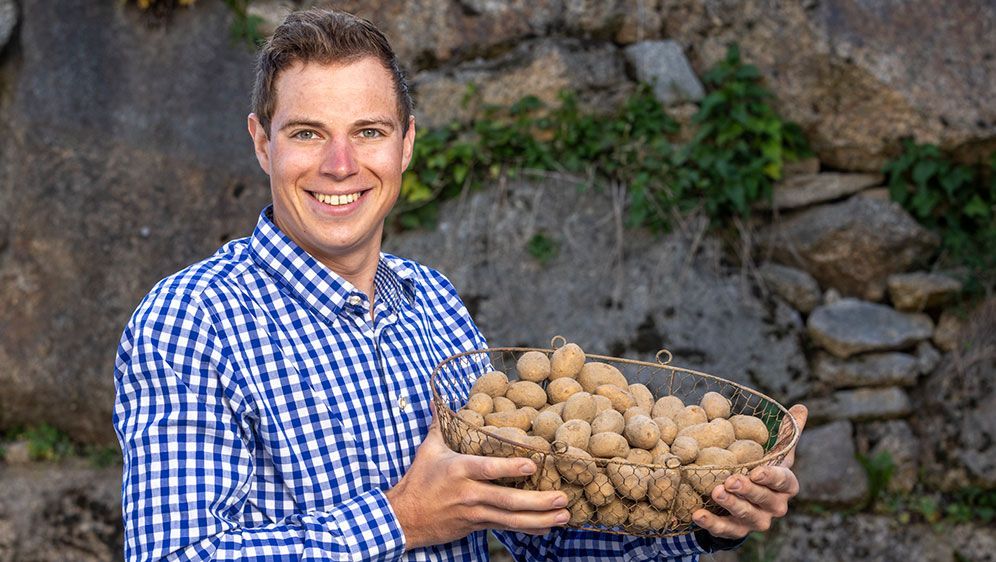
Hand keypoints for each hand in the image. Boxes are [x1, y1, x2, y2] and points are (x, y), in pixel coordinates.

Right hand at [386, 415, 569, 549]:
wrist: (405, 518)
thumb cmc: (419, 480)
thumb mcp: (428, 450)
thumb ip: (440, 425)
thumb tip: (438, 399)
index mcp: (459, 470)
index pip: (487, 469)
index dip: (509, 469)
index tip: (532, 465)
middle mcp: (469, 493)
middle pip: (507, 500)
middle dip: (537, 501)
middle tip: (562, 497)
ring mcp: (474, 512)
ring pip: (511, 518)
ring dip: (540, 518)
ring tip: (564, 515)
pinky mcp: (476, 525)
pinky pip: (505, 527)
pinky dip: (527, 529)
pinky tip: (547, 528)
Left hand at [692, 404, 807, 538]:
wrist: (747, 501)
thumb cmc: (762, 470)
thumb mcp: (775, 453)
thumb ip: (788, 433)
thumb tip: (801, 407)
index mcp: (786, 485)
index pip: (784, 481)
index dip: (771, 478)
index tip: (757, 471)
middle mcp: (775, 506)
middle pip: (764, 499)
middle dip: (748, 490)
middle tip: (731, 480)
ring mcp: (757, 520)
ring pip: (747, 515)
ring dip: (731, 504)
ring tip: (716, 492)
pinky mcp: (738, 531)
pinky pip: (726, 530)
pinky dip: (712, 523)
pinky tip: (697, 514)